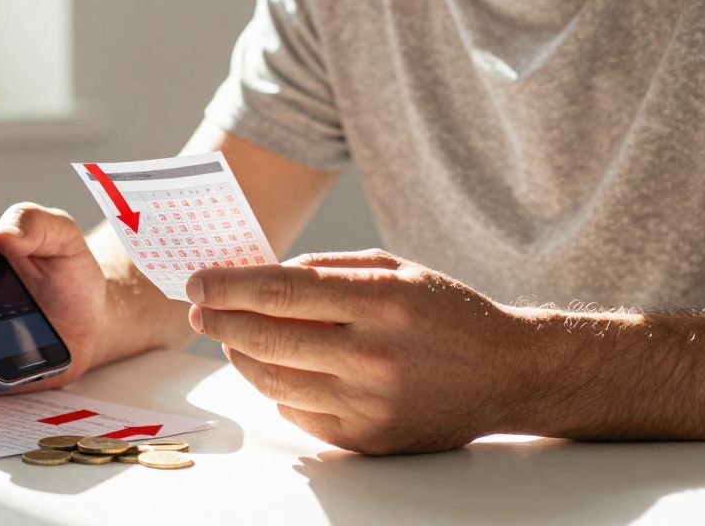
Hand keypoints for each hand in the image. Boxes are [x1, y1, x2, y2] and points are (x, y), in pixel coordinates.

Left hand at [186, 249, 532, 454]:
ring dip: (238, 355)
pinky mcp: (367, 438)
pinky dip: (274, 387)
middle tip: (198, 309)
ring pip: (274, 380)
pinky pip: (297, 412)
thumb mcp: (394, 268)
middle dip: (219, 320)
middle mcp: (373, 354)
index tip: (198, 281)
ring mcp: (369, 402)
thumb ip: (325, 267)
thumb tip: (256, 274)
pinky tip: (270, 367)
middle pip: (267, 337)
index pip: (281, 291)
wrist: (506, 373)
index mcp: (381, 300)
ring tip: (227, 336)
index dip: (230, 286)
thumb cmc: (445, 312)